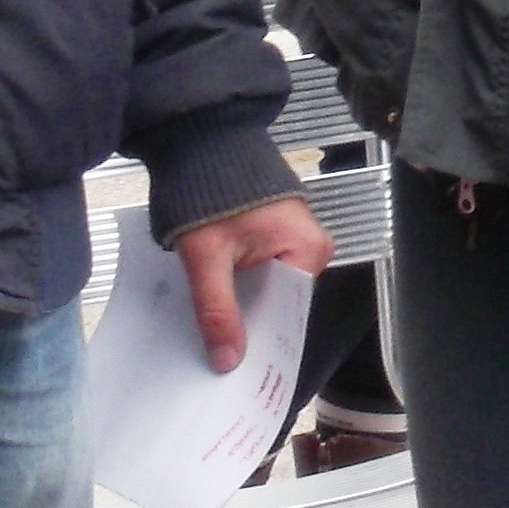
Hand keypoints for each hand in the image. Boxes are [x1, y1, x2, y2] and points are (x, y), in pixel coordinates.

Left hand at [172, 194, 333, 374]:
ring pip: (265, 290)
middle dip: (247, 327)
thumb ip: (218, 309)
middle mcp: (309, 244)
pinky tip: (213, 303)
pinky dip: (236, 286)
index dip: (260, 341)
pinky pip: (259, 272)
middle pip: (278, 303)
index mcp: (309, 249)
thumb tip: (227, 360)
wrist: (199, 137)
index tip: (235, 370)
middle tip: (216, 359)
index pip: (289, 312)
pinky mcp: (272, 232)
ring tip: (211, 334)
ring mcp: (291, 237)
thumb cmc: (210, 186)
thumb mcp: (207, 256)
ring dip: (238, 307)